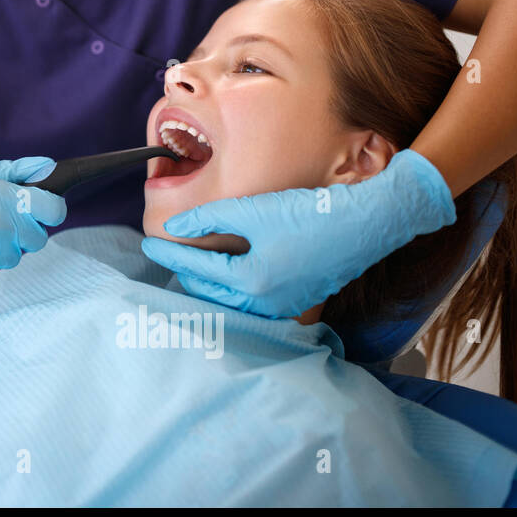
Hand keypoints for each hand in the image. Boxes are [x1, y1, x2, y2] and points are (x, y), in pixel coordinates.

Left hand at [139, 149, 455, 316]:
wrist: (370, 222)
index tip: (147, 244)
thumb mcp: (255, 210)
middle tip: (165, 253)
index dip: (168, 253)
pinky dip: (231, 288)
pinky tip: (224, 273)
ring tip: (188, 262)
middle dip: (184, 272)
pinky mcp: (295, 300)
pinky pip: (250, 301)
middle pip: (208, 291)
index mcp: (251, 281)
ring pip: (228, 300)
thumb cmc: (314, 213)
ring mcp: (282, 306)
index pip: (195, 268)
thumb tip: (177, 226)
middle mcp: (265, 303)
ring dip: (207, 283)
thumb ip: (211, 218)